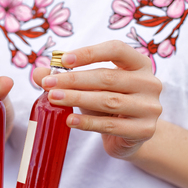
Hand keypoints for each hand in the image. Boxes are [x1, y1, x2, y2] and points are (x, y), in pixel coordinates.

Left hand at [33, 40, 162, 158]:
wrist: (128, 137)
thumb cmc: (107, 105)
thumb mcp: (89, 88)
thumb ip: (66, 78)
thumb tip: (38, 73)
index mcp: (139, 64)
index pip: (116, 50)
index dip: (89, 52)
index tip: (62, 60)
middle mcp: (150, 83)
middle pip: (108, 78)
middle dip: (74, 80)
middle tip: (48, 84)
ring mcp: (150, 108)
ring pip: (109, 101)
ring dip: (77, 99)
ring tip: (53, 99)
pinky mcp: (145, 130)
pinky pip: (110, 126)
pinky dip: (87, 123)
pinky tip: (68, 120)